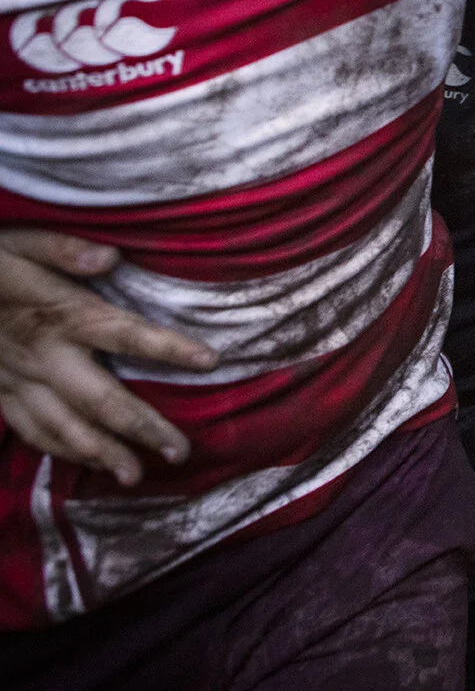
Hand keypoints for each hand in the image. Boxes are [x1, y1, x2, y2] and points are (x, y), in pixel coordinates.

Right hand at [0, 229, 217, 484]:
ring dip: (102, 454)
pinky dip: (61, 450)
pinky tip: (88, 463)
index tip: (211, 361)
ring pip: (64, 427)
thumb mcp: (19, 243)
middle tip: (179, 452)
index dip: (169, 349)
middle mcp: (44, 355)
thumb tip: (110, 258)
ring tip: (136, 476)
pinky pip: (32, 429)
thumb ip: (63, 249)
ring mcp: (18, 380)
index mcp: (63, 314)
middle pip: (101, 400)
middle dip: (142, 429)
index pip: (126, 334)